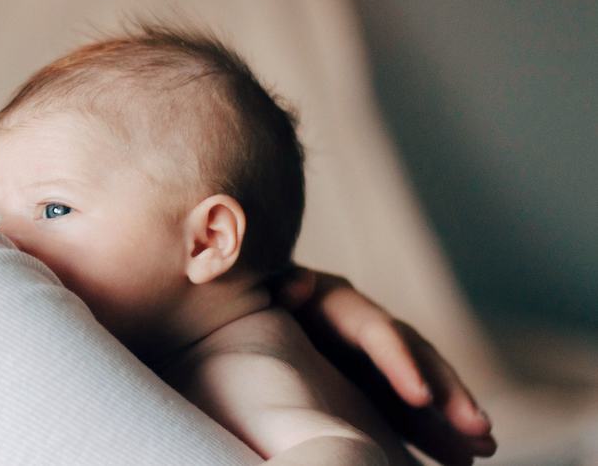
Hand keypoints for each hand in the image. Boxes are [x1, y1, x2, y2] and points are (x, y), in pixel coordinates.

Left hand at [271, 267, 496, 464]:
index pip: (377, 332)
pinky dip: (438, 432)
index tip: (421, 398)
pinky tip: (468, 457)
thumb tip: (297, 284)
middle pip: (416, 358)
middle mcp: (368, 328)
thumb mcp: (262, 288)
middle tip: (478, 428)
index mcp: (340, 303)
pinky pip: (413, 412)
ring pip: (424, 386)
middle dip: (448, 393)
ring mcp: (375, 358)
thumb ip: (282, 287)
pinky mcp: (376, 386)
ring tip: (486, 448)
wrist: (245, 308)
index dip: (399, 363)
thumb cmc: (250, 299)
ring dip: (455, 415)